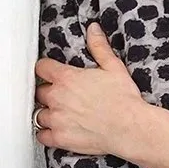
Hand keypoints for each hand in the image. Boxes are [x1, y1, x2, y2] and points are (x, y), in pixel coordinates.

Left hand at [33, 23, 147, 156]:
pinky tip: (57, 130)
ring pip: (39, 114)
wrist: (129, 127)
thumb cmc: (123, 99)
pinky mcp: (59, 137)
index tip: (51, 72)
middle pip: (39, 91)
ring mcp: (56, 119)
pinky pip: (41, 135)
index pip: (41, 67)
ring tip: (62, 114)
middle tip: (63, 95)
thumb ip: (99, 47)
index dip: (46, 69)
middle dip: (49, 92)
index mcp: (67, 78)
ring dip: (48, 113)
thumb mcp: (114, 67)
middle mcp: (57, 97)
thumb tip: (93, 29)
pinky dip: (47, 133)